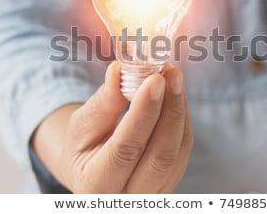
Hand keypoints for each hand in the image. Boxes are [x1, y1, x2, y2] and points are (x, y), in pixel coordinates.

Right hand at [32, 61, 192, 192]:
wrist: (93, 168)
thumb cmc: (83, 145)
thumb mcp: (82, 125)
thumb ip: (103, 102)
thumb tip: (119, 70)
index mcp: (97, 185)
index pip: (126, 149)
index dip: (143, 113)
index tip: (154, 79)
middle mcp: (130, 197)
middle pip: (160, 155)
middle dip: (170, 109)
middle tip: (171, 73)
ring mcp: (156, 192)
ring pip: (178, 150)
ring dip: (179, 109)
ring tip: (173, 76)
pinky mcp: (172, 179)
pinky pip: (184, 146)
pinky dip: (182, 116)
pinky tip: (175, 92)